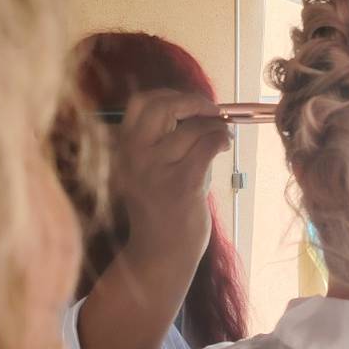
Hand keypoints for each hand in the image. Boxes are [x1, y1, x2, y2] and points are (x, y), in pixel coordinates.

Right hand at [110, 89, 230, 260]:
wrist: (160, 253)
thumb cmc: (163, 206)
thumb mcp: (153, 167)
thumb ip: (166, 137)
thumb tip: (200, 107)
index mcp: (124, 148)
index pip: (140, 102)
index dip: (171, 95)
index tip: (192, 104)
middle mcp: (134, 156)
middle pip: (163, 106)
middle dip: (195, 103)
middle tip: (213, 112)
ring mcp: (156, 170)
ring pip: (194, 127)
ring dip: (216, 127)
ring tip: (222, 137)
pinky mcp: (182, 183)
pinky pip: (208, 144)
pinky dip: (222, 139)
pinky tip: (224, 147)